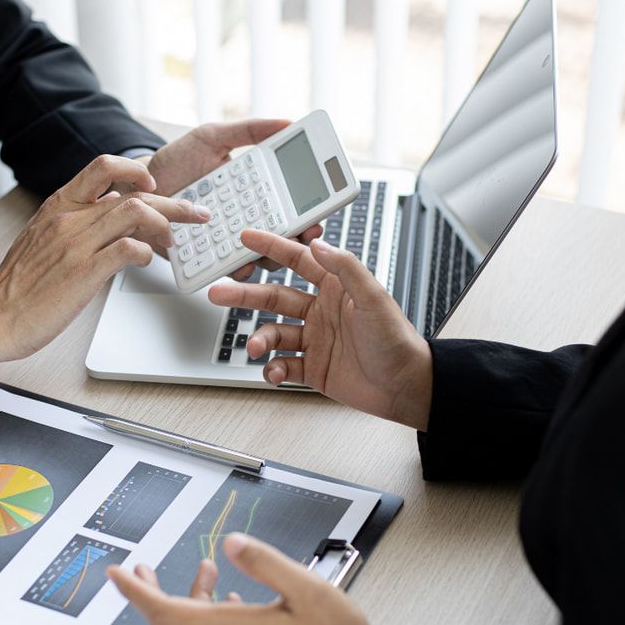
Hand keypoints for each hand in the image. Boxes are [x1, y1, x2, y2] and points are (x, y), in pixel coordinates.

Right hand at [0, 155, 209, 381]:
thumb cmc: (19, 286)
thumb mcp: (43, 239)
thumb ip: (73, 224)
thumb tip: (107, 221)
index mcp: (58, 205)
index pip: (103, 166)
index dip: (136, 170)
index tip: (155, 184)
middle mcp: (69, 217)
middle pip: (132, 192)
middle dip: (172, 200)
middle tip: (196, 212)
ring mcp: (76, 243)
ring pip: (135, 213)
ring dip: (165, 224)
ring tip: (176, 240)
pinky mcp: (83, 272)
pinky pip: (128, 250)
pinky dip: (146, 253)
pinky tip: (147, 261)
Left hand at [107, 533, 393, 624]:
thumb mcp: (308, 587)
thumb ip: (264, 561)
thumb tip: (232, 543)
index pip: (165, 611)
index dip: (135, 592)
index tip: (117, 575)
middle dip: (150, 595)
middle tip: (142, 572)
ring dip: (189, 602)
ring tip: (206, 572)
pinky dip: (210, 621)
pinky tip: (232, 603)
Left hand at [135, 119, 322, 279]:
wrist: (137, 187)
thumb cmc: (176, 162)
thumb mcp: (212, 137)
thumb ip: (248, 131)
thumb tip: (287, 122)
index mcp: (255, 192)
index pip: (290, 206)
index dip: (309, 214)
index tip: (317, 215)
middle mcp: (246, 220)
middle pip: (283, 237)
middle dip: (298, 240)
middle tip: (303, 235)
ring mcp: (227, 242)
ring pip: (261, 257)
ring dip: (270, 257)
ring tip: (271, 251)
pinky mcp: (207, 258)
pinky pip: (227, 268)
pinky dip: (236, 269)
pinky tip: (239, 263)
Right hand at [207, 230, 434, 430]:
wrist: (405, 386)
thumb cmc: (396, 341)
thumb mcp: (373, 297)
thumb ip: (345, 267)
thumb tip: (318, 244)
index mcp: (335, 288)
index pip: (298, 261)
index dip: (272, 248)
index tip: (246, 237)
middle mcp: (321, 311)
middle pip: (274, 297)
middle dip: (245, 295)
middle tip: (219, 292)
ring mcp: (315, 340)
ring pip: (274, 333)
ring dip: (260, 339)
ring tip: (255, 347)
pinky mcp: (313, 368)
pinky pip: (284, 365)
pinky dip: (274, 369)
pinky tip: (274, 371)